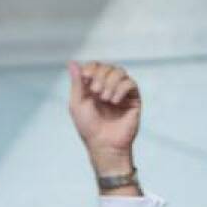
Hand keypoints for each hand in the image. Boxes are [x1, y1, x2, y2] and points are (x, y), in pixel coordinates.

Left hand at [68, 61, 141, 176]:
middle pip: (107, 67)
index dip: (91, 68)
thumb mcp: (77, 103)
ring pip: (120, 72)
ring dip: (110, 82)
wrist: (104, 144)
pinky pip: (130, 83)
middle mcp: (108, 87)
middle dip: (100, 76)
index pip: (95, 66)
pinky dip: (121, 89)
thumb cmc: (89, 127)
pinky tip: (114, 101)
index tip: (86, 78)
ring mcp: (121, 92)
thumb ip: (76, 83)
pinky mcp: (133, 99)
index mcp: (94, 86)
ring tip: (105, 99)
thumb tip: (73, 62)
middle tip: (96, 92)